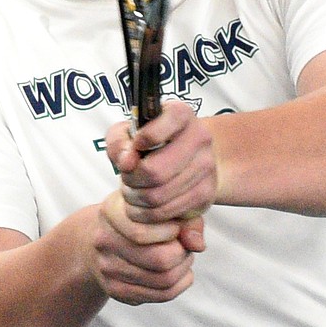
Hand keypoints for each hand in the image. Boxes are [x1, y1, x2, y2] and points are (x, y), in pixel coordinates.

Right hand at [87, 190, 196, 304]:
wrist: (102, 235)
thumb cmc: (141, 218)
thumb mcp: (161, 208)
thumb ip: (185, 220)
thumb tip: (197, 245)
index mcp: (111, 213)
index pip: (144, 233)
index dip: (173, 232)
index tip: (175, 228)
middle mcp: (103, 241)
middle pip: (159, 260)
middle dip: (182, 255)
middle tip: (184, 246)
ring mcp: (107, 268)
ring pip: (164, 281)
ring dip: (183, 270)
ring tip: (182, 257)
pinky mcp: (115, 290)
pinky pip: (161, 295)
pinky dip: (180, 284)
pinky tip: (179, 272)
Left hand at [105, 101, 216, 249]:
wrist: (180, 159)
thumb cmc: (147, 143)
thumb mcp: (125, 133)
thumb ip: (118, 142)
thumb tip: (127, 162)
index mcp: (181, 114)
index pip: (167, 123)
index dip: (143, 139)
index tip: (134, 146)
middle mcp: (200, 137)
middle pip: (155, 171)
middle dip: (131, 179)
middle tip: (126, 178)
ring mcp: (207, 166)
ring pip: (158, 195)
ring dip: (136, 198)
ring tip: (132, 190)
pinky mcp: (207, 193)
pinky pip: (168, 211)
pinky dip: (147, 212)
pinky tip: (142, 203)